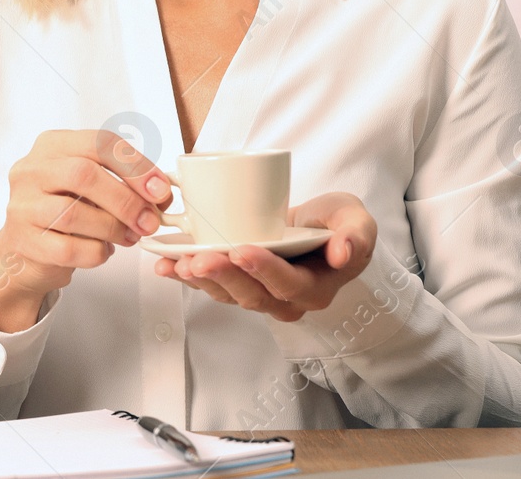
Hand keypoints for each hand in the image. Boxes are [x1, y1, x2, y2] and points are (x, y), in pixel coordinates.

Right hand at [0, 129, 170, 332]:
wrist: (26, 249)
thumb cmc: (64, 209)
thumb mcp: (90, 185)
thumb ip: (122, 182)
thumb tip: (161, 195)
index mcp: (53, 145)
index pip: (99, 143)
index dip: (136, 166)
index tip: (160, 190)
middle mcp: (31, 169)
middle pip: (83, 174)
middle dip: (125, 200)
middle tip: (149, 221)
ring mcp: (22, 205)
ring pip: (73, 213)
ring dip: (113, 228)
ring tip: (129, 237)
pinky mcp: (23, 240)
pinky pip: (68, 249)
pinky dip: (96, 252)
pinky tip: (103, 250)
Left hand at [153, 191, 376, 321]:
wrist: (314, 227)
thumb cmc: (335, 224)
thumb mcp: (355, 220)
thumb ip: (356, 235)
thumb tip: (344, 253)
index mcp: (315, 287)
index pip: (288, 284)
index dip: (265, 270)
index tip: (243, 250)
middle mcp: (285, 300)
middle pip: (251, 294)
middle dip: (224, 276)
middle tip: (201, 259)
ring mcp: (258, 295)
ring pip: (226, 293)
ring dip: (200, 279)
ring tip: (177, 262)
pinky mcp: (236, 284)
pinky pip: (210, 285)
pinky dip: (184, 275)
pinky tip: (164, 264)